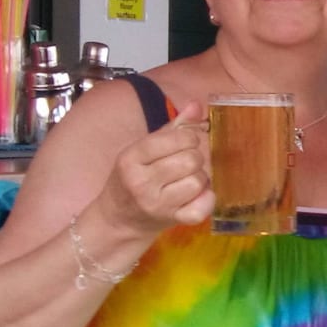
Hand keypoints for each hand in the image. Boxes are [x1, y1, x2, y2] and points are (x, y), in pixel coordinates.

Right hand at [97, 100, 213, 231]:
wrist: (120, 219)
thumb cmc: (133, 178)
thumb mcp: (143, 150)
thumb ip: (172, 127)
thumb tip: (196, 105)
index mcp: (131, 158)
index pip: (173, 139)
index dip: (188, 138)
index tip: (185, 144)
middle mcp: (141, 182)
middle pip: (190, 160)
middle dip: (195, 158)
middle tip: (186, 164)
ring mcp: (157, 204)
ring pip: (198, 182)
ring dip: (199, 178)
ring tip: (187, 180)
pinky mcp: (172, 221)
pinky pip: (202, 207)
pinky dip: (206, 199)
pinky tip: (196, 196)